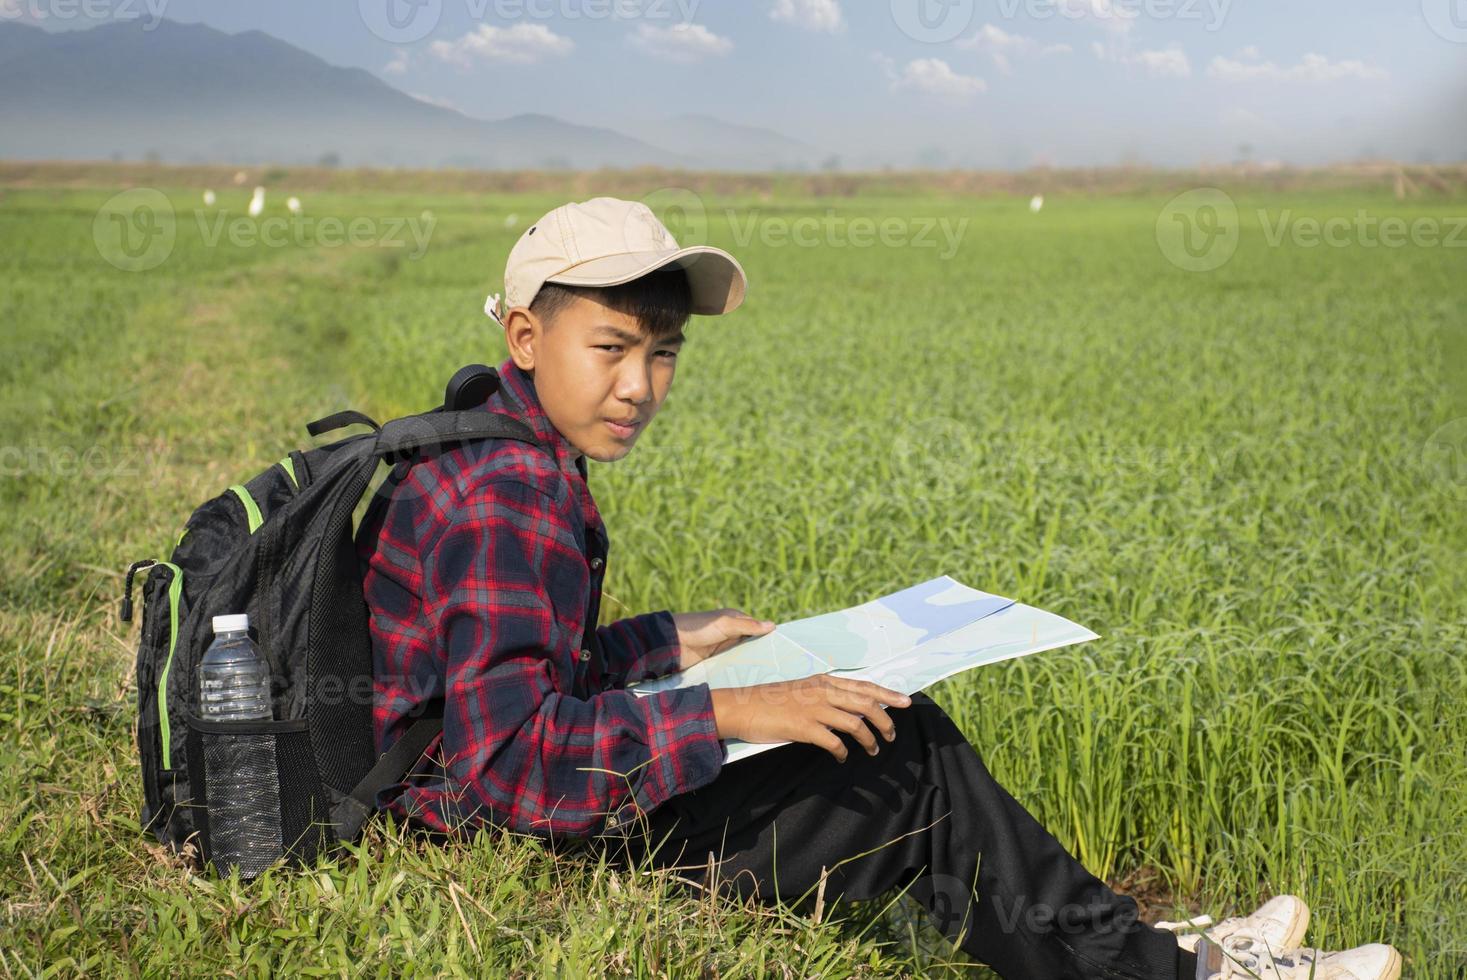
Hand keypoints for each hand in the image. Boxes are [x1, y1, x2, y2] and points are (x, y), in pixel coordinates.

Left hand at [672, 608, 775, 670]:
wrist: (671, 643)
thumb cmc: (698, 627)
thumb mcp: (726, 624)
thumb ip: (748, 626)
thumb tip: (772, 625)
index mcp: (734, 621)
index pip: (756, 629)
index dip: (767, 637)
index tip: (782, 650)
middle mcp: (729, 634)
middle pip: (750, 644)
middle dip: (760, 653)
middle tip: (777, 667)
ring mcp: (722, 649)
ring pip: (741, 657)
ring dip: (749, 664)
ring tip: (766, 676)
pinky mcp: (714, 662)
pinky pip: (730, 667)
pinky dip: (737, 671)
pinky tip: (747, 680)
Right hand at [709, 676, 912, 762]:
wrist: (741, 707)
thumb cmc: (769, 701)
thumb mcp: (800, 691)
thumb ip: (823, 696)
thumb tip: (847, 709)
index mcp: (822, 681)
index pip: (863, 685)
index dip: (886, 694)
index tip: (905, 701)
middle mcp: (822, 691)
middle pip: (866, 703)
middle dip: (886, 719)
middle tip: (893, 735)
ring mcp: (814, 708)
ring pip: (856, 723)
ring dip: (869, 740)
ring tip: (874, 750)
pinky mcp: (804, 727)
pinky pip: (834, 742)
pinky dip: (843, 752)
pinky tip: (843, 758)